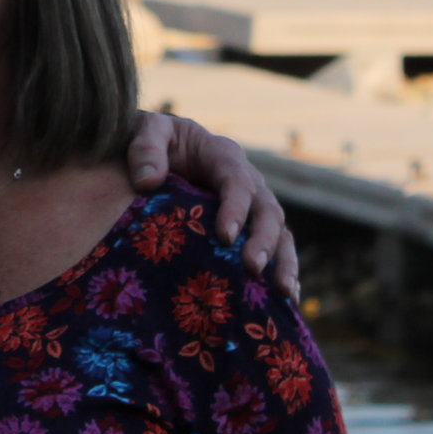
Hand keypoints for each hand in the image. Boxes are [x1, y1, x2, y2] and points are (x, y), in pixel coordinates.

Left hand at [129, 112, 298, 301]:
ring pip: (280, 232)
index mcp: (222, 155)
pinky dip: (284, 271)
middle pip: (266, 209)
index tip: (225, 237)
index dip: (235, 208)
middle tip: (252, 268)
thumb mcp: (146, 131)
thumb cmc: (154, 142)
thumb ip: (145, 149)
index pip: (236, 181)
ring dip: (283, 261)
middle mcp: (247, 181)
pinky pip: (277, 249)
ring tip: (284, 292)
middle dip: (263, 240)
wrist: (159, 151)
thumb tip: (148, 181)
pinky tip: (286, 302)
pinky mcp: (252, 228)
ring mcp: (253, 206)